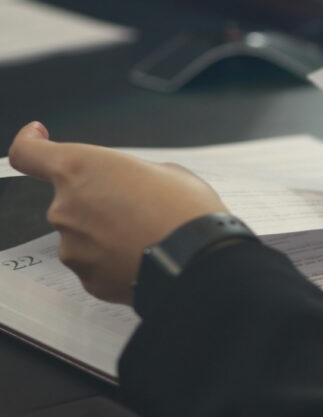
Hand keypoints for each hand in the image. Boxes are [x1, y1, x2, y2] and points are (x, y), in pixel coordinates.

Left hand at [7, 122, 227, 304]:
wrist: (200, 262)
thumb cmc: (186, 212)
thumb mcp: (166, 172)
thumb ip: (130, 174)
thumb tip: (129, 187)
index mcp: (80, 169)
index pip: (28, 153)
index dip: (30, 143)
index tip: (37, 138)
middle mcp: (65, 208)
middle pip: (71, 199)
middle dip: (99, 202)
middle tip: (140, 208)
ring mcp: (73, 247)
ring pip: (84, 235)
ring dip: (108, 234)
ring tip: (148, 238)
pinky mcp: (87, 279)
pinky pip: (97, 264)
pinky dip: (116, 261)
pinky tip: (146, 258)